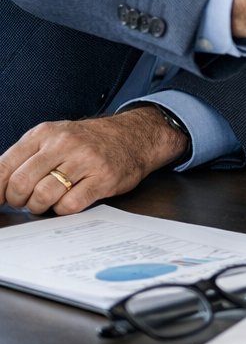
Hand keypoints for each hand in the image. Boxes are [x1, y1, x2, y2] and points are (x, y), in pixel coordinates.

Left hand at [0, 109, 187, 214]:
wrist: (135, 136)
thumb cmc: (89, 142)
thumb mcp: (55, 138)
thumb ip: (26, 157)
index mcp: (45, 133)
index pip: (4, 166)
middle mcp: (64, 144)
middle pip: (21, 183)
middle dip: (18, 200)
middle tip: (25, 201)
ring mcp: (86, 161)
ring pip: (43, 196)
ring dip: (39, 207)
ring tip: (47, 202)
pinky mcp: (104, 179)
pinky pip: (70, 205)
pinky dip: (63, 210)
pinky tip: (68, 201)